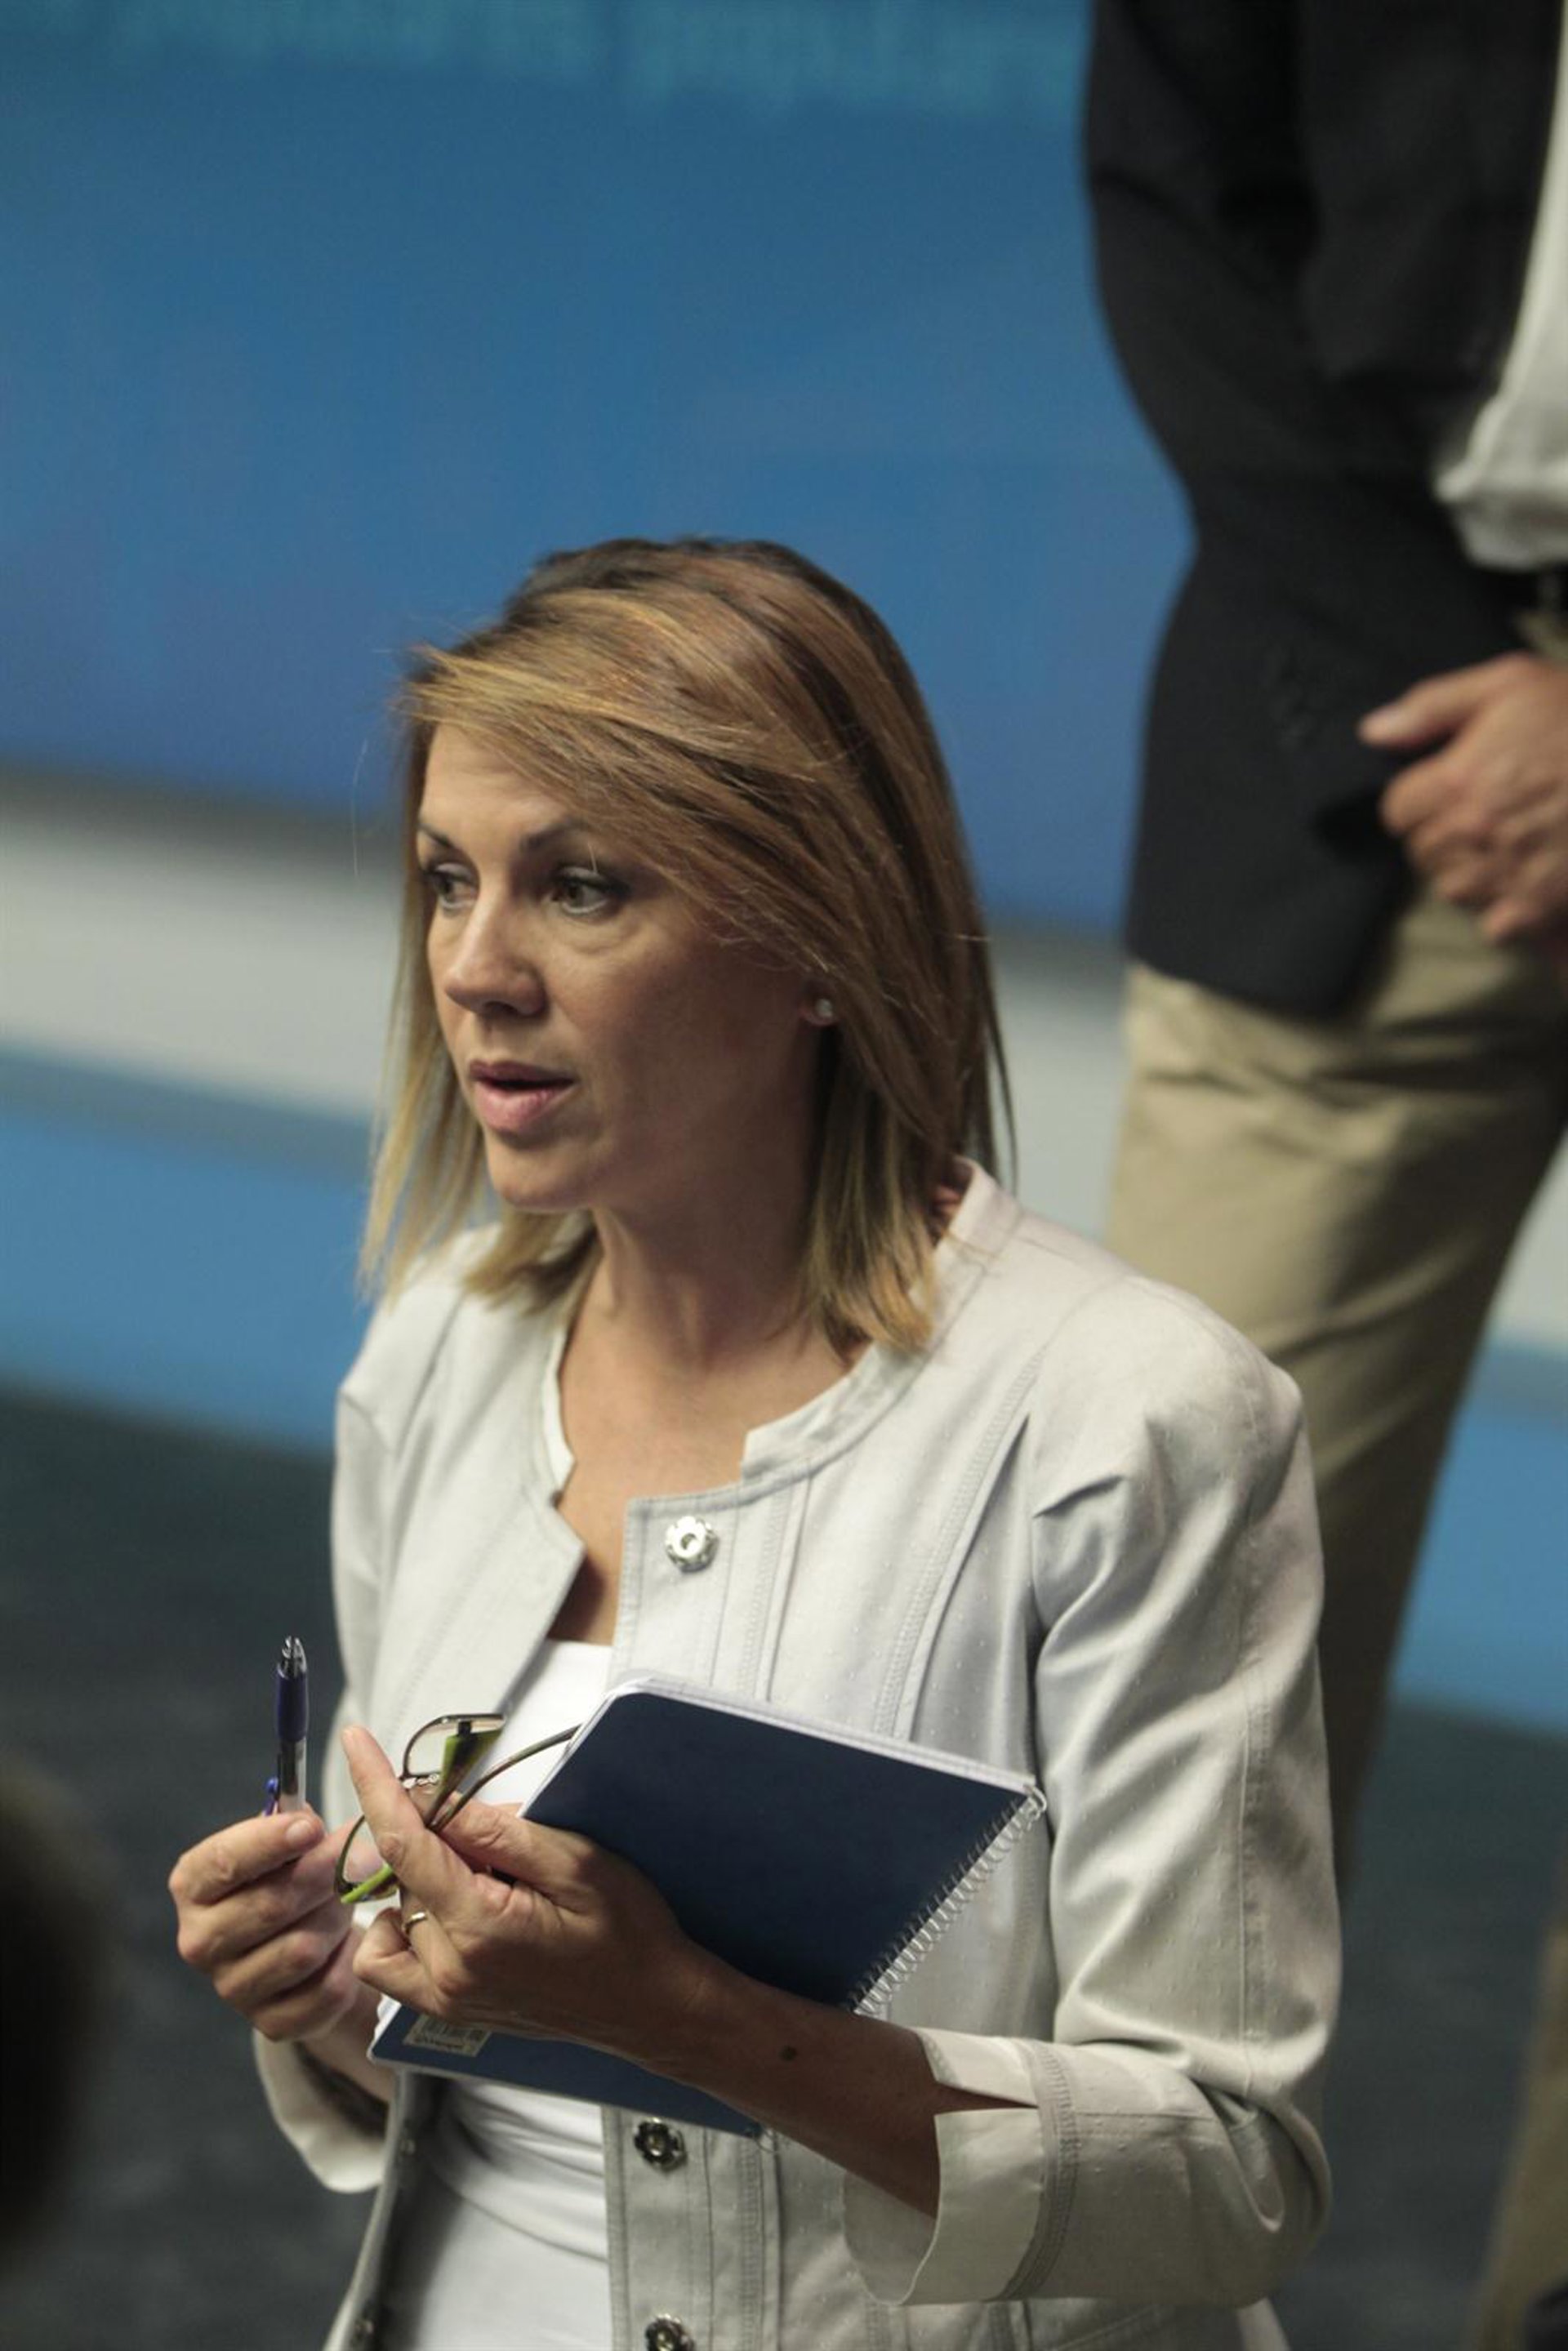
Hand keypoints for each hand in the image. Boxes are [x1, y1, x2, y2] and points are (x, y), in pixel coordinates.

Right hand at [169, 1809, 367, 2045]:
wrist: (310, 1948)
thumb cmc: (293, 1879)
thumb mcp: (289, 1844)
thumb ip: (296, 1827)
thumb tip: (312, 1822)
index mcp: (193, 1887)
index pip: (222, 1863)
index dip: (270, 1842)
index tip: (313, 1826)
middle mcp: (200, 1941)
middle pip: (269, 1906)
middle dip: (323, 1876)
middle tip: (362, 1856)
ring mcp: (232, 1988)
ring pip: (302, 1949)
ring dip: (337, 1918)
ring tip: (347, 1900)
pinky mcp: (271, 2023)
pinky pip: (326, 1988)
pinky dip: (349, 1960)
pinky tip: (348, 1944)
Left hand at [340, 1725, 714, 2066]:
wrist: (649, 2006)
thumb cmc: (628, 1929)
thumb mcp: (575, 1862)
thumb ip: (497, 1833)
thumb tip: (431, 1799)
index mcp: (480, 1928)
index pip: (405, 1844)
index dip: (375, 1784)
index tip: (355, 1739)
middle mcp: (448, 1971)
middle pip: (403, 1872)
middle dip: (438, 1835)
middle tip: (506, 1841)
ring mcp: (443, 1996)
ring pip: (395, 1909)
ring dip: (426, 1878)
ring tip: (492, 1880)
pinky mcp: (446, 2007)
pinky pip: (389, 1959)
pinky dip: (403, 1923)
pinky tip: (448, 1908)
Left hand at [1364, 653, 1567, 950]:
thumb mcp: (1510, 683)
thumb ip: (1434, 706)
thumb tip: (1373, 732)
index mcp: (1458, 780)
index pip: (1397, 812)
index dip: (1417, 799)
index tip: (1442, 790)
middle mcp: (1474, 833)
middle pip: (1423, 853)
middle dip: (1442, 834)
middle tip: (1480, 814)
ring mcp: (1507, 874)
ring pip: (1454, 889)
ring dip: (1469, 872)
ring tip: (1504, 845)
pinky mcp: (1540, 905)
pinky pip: (1495, 925)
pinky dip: (1503, 911)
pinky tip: (1526, 879)